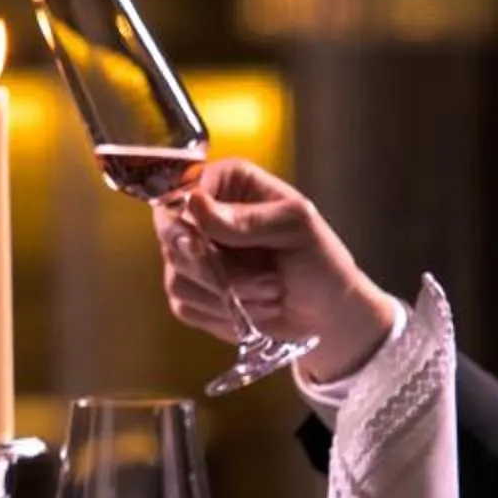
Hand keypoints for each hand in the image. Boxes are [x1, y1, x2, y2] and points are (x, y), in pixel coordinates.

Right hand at [161, 159, 402, 381]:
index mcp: (228, 183)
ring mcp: (192, 256)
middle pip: (171, 235)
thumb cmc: (319, 260)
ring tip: (272, 292)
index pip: (181, 190)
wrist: (326, 313)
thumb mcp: (296, 227)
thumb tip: (194, 202)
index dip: (186, 220)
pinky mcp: (192, 293)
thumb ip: (247, 218)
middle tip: (265, 279)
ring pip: (177, 276)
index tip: (205, 245)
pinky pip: (185, 305)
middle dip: (215, 267)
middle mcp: (202, 215)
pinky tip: (253, 310)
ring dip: (230, 294)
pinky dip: (220, 314)